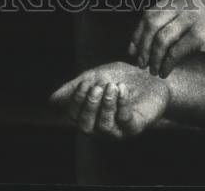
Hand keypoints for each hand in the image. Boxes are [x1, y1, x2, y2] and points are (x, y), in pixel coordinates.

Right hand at [49, 61, 168, 138]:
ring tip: (112, 86)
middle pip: (86, 127)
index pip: (74, 116)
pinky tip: (123, 89)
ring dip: (106, 104)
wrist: (152, 77)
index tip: (86, 83)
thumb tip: (52, 100)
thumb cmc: (122, 77)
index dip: (77, 101)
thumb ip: (76, 86)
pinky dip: (121, 104)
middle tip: (97, 87)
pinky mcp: (135, 126)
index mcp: (91, 114)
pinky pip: (124, 120)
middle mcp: (102, 126)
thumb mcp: (96, 76)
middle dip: (89, 106)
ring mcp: (119, 129)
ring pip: (104, 126)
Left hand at [130, 0, 204, 77]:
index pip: (150, 12)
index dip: (138, 32)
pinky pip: (175, 52)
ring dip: (153, 58)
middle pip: (151, 24)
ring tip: (152, 70)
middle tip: (139, 62)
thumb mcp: (198, 10)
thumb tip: (151, 31)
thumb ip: (177, 14)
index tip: (133, 48)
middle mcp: (184, 2)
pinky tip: (165, 72)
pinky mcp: (200, 35)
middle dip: (141, 45)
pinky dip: (166, 64)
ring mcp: (192, 17)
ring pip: (160, 40)